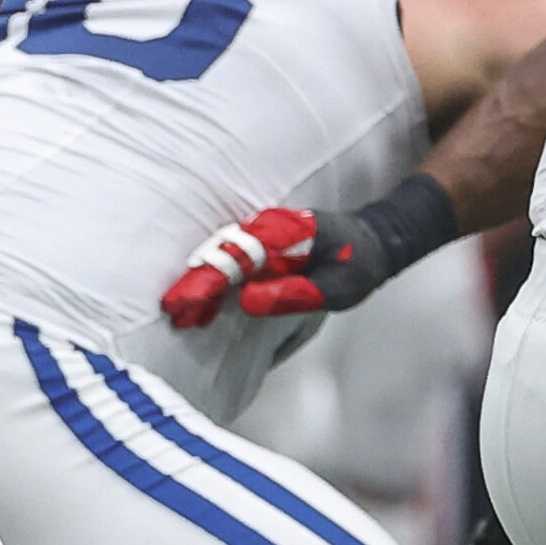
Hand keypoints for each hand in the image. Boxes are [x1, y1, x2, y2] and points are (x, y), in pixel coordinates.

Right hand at [160, 206, 393, 327]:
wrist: (373, 241)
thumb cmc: (358, 263)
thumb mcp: (340, 286)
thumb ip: (295, 293)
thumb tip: (247, 302)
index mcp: (286, 232)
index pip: (237, 254)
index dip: (208, 279)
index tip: (185, 303)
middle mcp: (266, 228)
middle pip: (220, 254)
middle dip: (194, 283)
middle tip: (173, 313)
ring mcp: (261, 236)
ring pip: (220, 257)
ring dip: (199, 285)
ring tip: (180, 316)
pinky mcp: (260, 248)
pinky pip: (230, 263)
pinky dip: (214, 285)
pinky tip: (202, 308)